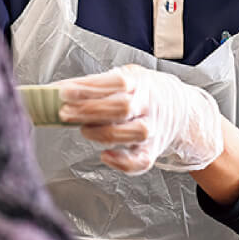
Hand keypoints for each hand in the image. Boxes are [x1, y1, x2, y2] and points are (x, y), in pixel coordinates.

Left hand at [57, 64, 224, 174]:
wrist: (182, 109)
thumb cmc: (143, 92)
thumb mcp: (126, 77)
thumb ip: (97, 83)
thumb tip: (56, 91)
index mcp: (139, 83)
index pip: (114, 83)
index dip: (87, 89)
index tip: (63, 92)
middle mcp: (148, 105)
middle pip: (122, 107)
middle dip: (90, 111)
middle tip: (64, 113)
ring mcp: (153, 128)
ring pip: (134, 133)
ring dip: (104, 133)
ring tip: (83, 130)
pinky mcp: (152, 150)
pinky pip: (142, 160)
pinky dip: (123, 162)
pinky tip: (105, 156)